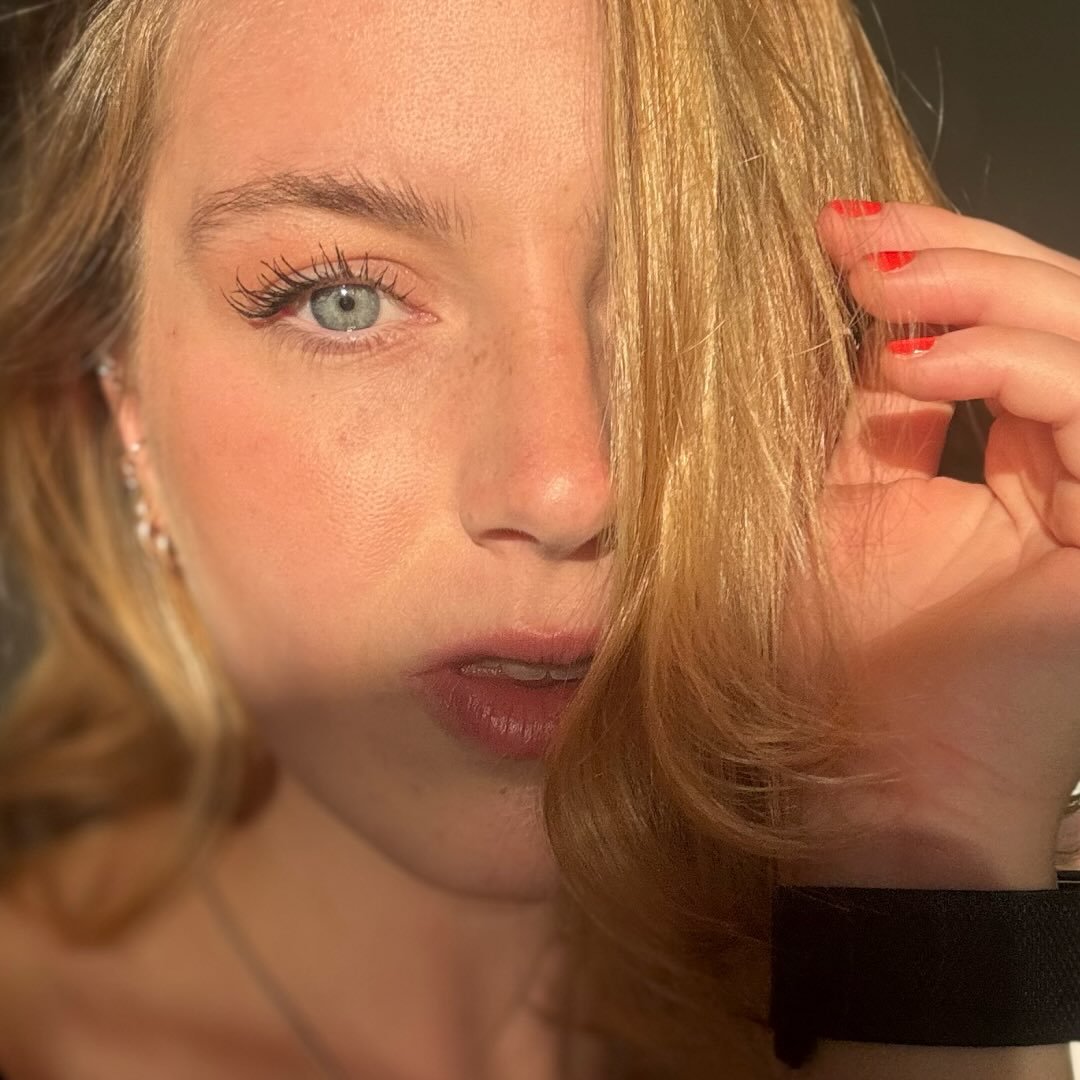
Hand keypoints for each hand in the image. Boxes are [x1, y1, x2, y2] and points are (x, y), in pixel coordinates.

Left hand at [790, 201, 1079, 887]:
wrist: (869, 772)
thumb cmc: (842, 650)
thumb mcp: (842, 499)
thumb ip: (873, 409)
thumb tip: (866, 302)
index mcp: (1027, 464)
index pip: (1012, 326)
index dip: (941, 259)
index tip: (839, 227)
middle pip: (1064, 311)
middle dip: (960, 252)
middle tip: (856, 237)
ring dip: (983, 291)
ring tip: (877, 290)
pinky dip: (1012, 366)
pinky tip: (911, 360)